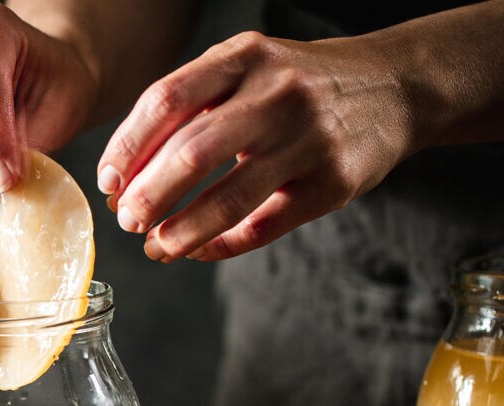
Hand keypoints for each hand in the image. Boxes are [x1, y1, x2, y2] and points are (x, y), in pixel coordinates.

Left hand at [97, 31, 414, 261]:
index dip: (127, 147)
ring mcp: (309, 139)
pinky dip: (224, 244)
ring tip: (156, 248)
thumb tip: (125, 172)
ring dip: (182, 232)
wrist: (396, 86)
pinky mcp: (333, 182)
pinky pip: (266, 225)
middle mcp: (277, 92)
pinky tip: (199, 251)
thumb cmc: (298, 84)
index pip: (166, 100)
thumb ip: (192, 106)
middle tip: (127, 221)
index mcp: (244, 56)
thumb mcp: (247, 68)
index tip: (107, 181)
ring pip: (230, 198)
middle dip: (149, 195)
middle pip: (193, 151)